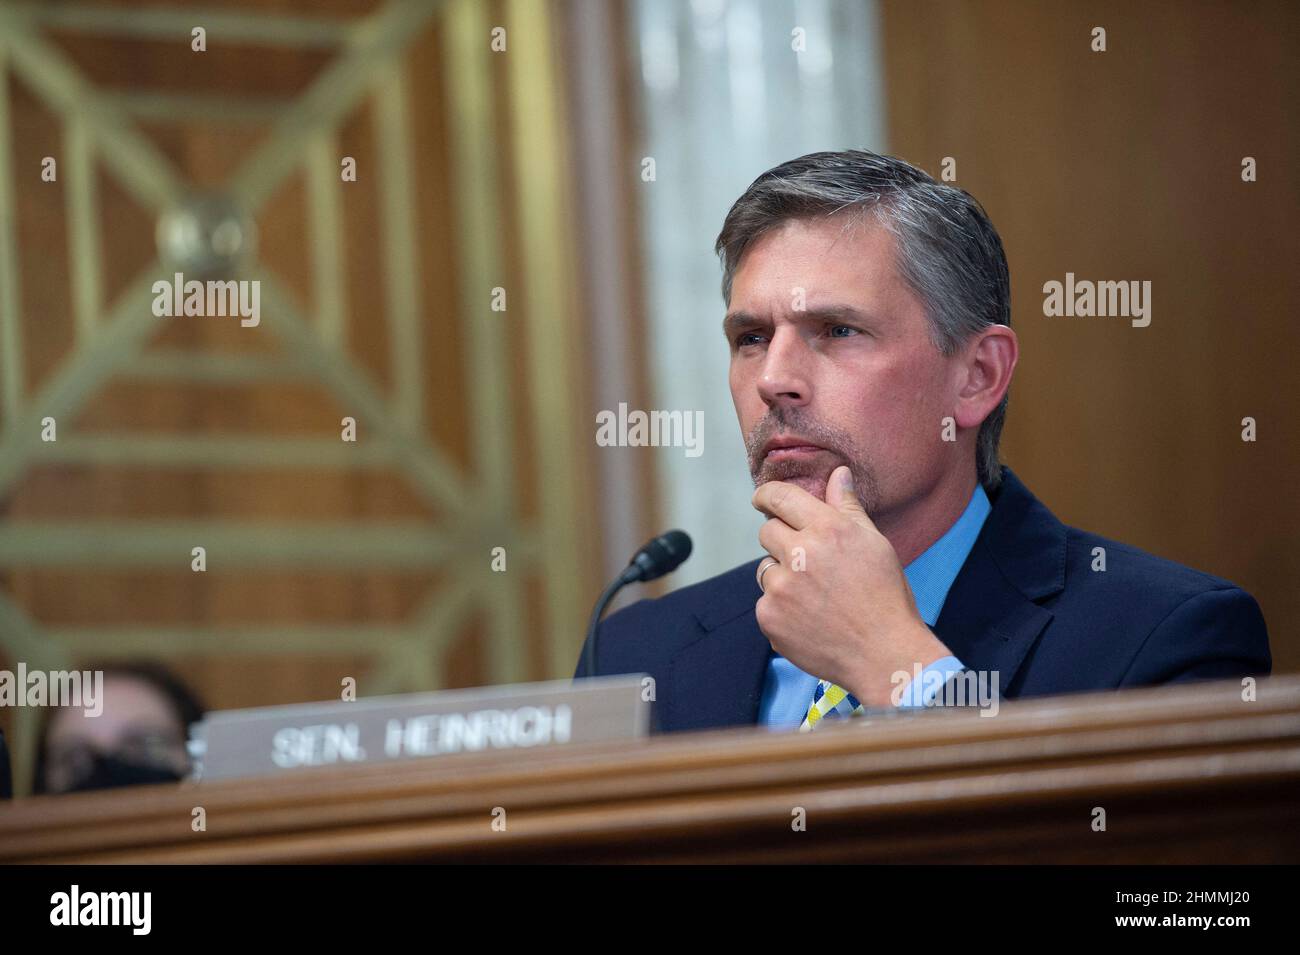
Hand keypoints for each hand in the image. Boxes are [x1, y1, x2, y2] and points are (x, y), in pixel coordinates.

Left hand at [752, 466, 951, 706]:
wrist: (884, 655)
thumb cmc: (885, 598)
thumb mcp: (874, 544)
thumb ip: (848, 507)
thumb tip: (838, 474)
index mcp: (827, 529)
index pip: (779, 498)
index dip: (766, 496)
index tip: (762, 500)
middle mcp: (799, 554)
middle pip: (767, 532)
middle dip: (782, 539)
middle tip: (807, 560)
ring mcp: (781, 588)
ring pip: (766, 569)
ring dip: (782, 576)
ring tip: (815, 595)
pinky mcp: (769, 617)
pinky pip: (766, 602)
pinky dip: (782, 608)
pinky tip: (809, 618)